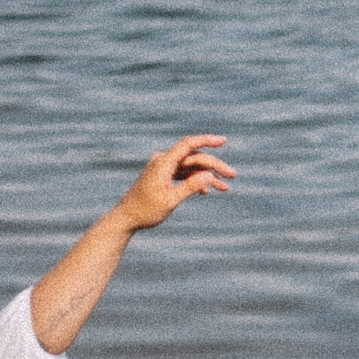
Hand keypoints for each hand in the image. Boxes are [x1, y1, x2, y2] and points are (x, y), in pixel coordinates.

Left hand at [119, 134, 233, 230]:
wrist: (126, 218)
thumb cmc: (146, 210)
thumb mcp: (171, 200)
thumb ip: (190, 187)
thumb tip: (209, 175)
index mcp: (163, 163)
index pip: (188, 144)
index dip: (207, 140)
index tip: (223, 141)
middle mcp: (162, 161)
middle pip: (194, 157)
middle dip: (214, 166)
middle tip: (232, 176)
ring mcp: (162, 168)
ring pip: (190, 167)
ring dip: (207, 176)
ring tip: (224, 188)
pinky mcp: (162, 176)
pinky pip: (183, 173)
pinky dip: (195, 180)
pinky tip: (206, 192)